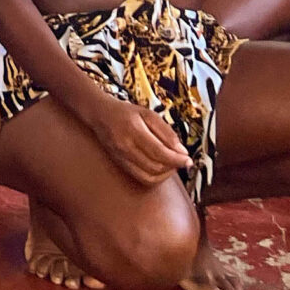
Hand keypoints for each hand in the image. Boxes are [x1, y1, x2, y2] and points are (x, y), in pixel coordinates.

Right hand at [76, 96, 190, 185]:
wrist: (100, 115)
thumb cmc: (126, 112)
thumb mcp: (148, 114)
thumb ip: (166, 132)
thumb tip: (182, 151)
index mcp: (134, 131)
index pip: (159, 152)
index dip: (176, 159)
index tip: (188, 160)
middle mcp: (126, 147)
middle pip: (155, 166)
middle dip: (173, 166)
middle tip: (182, 160)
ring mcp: (121, 157)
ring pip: (149, 176)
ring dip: (165, 174)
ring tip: (172, 164)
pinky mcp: (120, 164)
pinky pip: (141, 177)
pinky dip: (155, 177)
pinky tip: (161, 168)